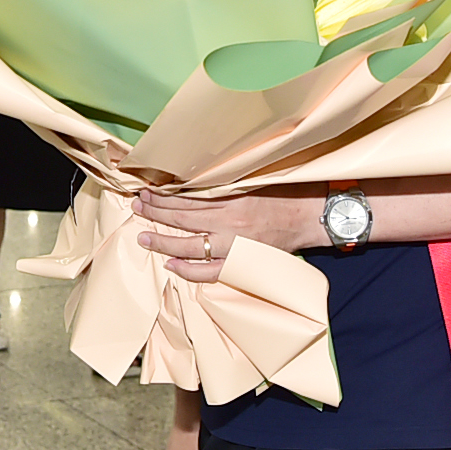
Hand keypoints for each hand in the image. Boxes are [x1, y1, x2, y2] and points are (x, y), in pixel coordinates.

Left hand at [133, 186, 327, 282]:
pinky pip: (210, 272)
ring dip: (163, 242)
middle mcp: (230, 221)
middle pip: (183, 218)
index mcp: (232, 196)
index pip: (188, 196)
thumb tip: (195, 177)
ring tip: (143, 238)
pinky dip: (188, 271)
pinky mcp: (243, 263)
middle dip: (156, 213)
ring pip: (190, 246)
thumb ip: (225, 181)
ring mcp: (235, 245)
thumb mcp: (254, 178)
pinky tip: (171, 265)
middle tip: (137, 207)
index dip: (164, 195)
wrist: (313, 216)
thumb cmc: (287, 192)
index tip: (148, 191)